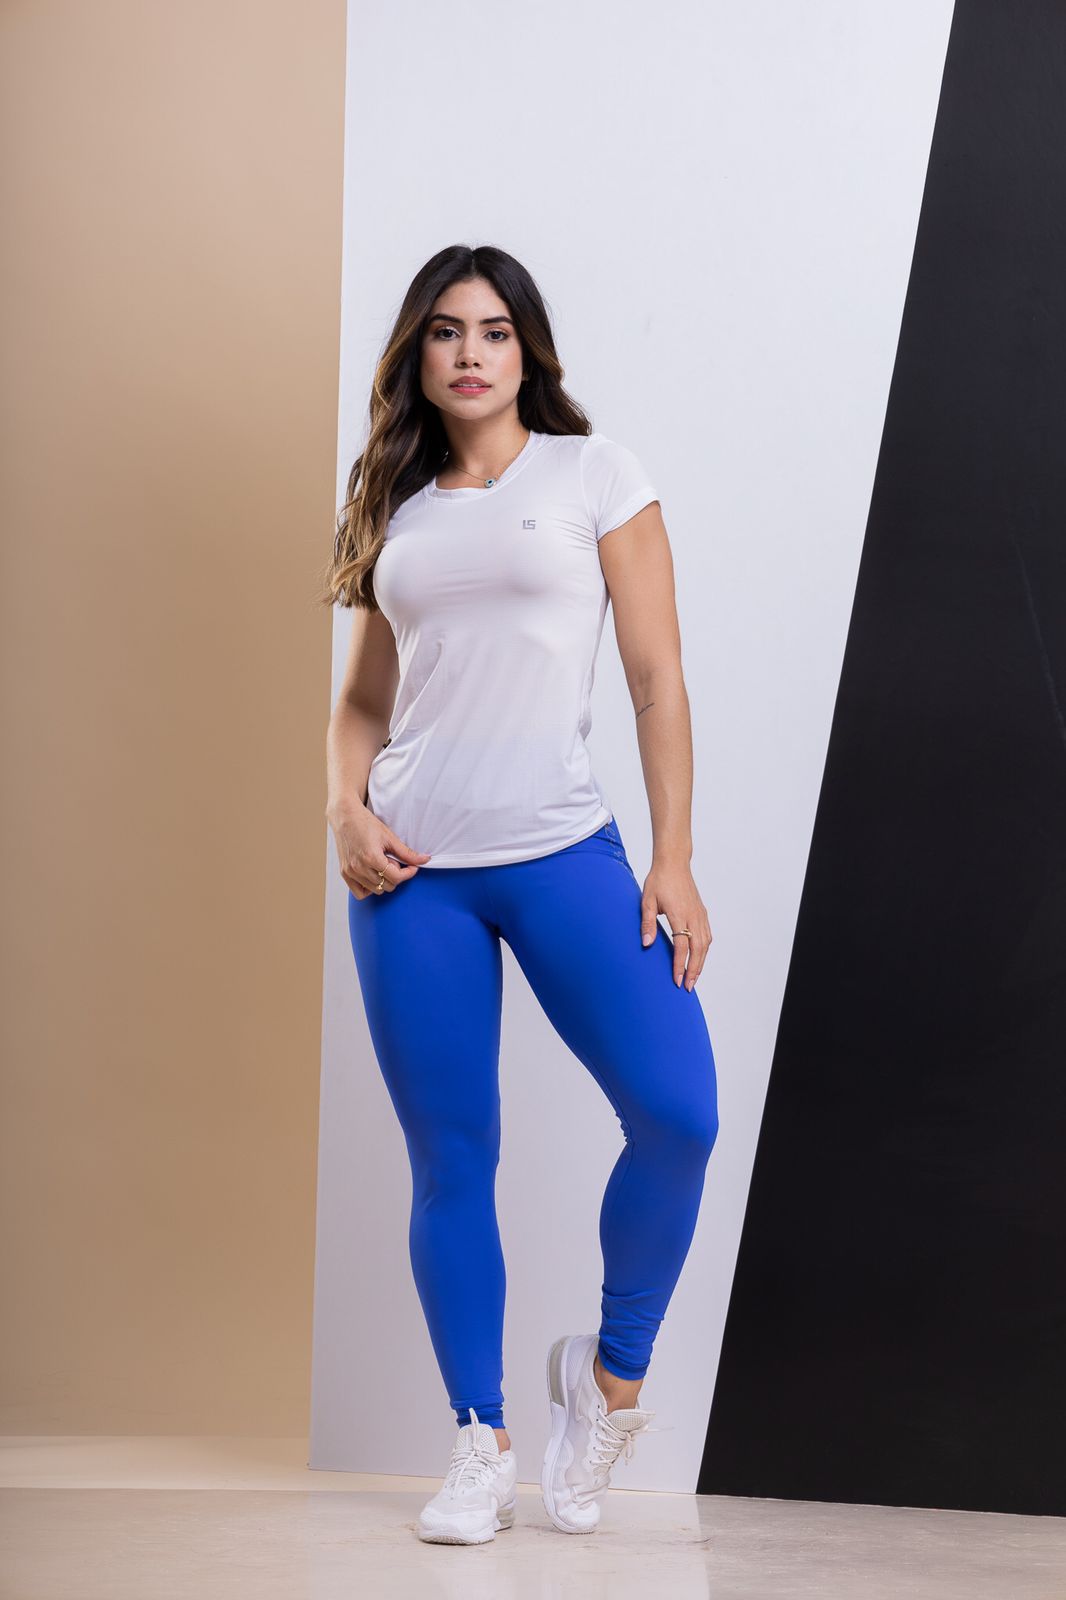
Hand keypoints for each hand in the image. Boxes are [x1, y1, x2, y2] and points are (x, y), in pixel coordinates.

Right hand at [327, 802, 431, 897]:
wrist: (345, 817)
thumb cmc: (365, 823)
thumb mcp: (389, 837)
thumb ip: (407, 853)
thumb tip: (425, 860)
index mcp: (371, 858)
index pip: (396, 878)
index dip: (408, 873)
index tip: (412, 867)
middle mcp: (359, 868)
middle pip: (387, 886)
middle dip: (395, 875)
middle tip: (392, 860)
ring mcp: (350, 872)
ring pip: (376, 891)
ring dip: (383, 880)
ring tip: (381, 864)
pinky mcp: (344, 873)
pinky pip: (360, 893)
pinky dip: (369, 888)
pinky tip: (372, 874)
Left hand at [640, 857, 711, 989]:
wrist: (674, 863)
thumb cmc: (658, 880)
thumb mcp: (647, 900)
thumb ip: (647, 923)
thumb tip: (646, 943)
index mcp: (679, 914)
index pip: (681, 946)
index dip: (679, 965)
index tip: (677, 980)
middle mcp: (693, 916)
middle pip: (698, 949)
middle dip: (694, 970)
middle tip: (688, 987)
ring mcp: (700, 914)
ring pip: (705, 944)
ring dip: (701, 962)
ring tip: (694, 978)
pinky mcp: (702, 912)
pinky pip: (707, 935)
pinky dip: (704, 950)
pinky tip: (699, 958)